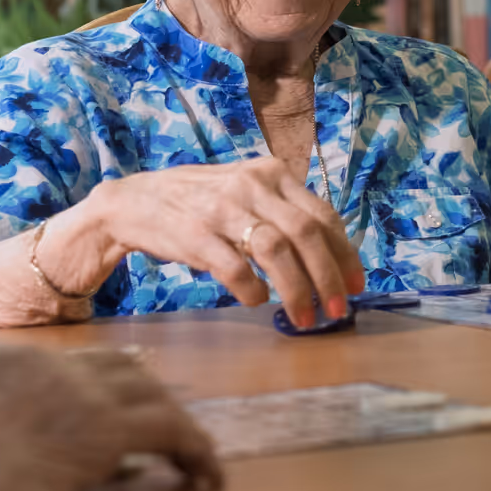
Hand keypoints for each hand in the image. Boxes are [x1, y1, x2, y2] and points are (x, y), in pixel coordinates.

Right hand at [0, 346, 220, 490]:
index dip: (93, 386)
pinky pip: (173, 432)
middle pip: (117, 369)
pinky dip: (197, 452)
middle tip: (160, 419)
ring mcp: (81, 394)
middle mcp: (48, 366)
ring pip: (152, 394)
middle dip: (142, 394)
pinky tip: (207, 477)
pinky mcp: (109, 430)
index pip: (65, 364)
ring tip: (192, 452)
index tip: (107, 404)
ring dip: (176, 423)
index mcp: (1, 362)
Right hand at [66, 158, 364, 328]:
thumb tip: (331, 258)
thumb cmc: (200, 203)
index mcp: (271, 173)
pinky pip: (235, 267)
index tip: (356, 284)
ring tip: (305, 318)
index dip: (345, 254)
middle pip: (306, 234)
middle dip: (329, 277)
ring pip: (276, 251)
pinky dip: (252, 289)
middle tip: (338, 310)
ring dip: (297, 290)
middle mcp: (250, 185)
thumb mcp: (246, 194)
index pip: (322, 215)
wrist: (134, 202)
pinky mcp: (194, 233)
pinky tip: (257, 300)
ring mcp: (222, 208)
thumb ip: (284, 214)